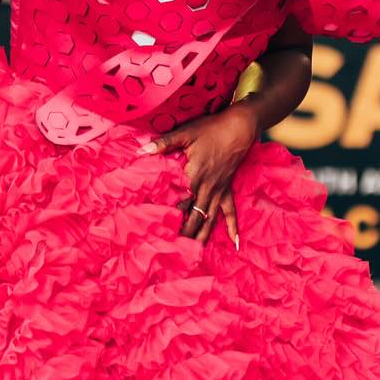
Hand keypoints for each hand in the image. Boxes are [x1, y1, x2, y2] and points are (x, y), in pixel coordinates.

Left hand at [136, 104, 257, 246]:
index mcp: (193, 177)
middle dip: (184, 234)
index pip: (179, 202)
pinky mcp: (227, 189)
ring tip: (195, 252)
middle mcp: (206, 188)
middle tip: (173, 250)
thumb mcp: (185, 133)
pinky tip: (235, 242)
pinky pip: (231, 211)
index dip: (168, 216)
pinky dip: (233, 227)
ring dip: (203, 235)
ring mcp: (218, 191)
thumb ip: (163, 144)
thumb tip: (140, 150)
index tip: (157, 231)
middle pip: (194, 217)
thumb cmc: (210, 129)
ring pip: (209, 219)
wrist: (239, 127)